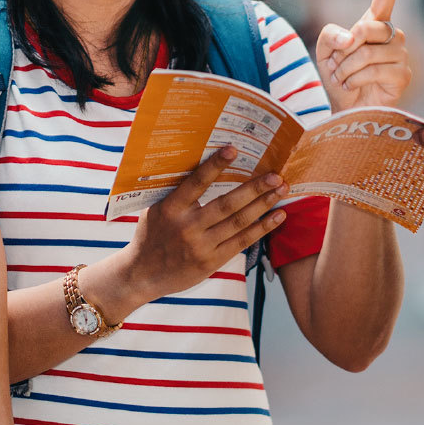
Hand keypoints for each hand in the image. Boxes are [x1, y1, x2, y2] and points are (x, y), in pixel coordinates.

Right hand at [117, 147, 287, 304]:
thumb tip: (201, 164)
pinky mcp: (212, 261)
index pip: (196, 183)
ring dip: (264, 204)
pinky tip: (277, 216)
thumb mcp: (154, 209)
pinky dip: (262, 228)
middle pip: (227, 204)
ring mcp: (201, 246)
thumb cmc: (150, 235)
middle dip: (255, 188)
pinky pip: (242, 242)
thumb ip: (176, 191)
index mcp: (171, 209)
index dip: (214, 166)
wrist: (141, 275)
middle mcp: (187, 227)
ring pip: (239, 222)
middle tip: (275, 175)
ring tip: (282, 190)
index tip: (233, 149)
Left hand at [316, 0, 411, 110]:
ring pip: (370, 52)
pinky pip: (375, 70)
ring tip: (342, 77)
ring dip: (347, 67)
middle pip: (369, 27)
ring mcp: (400, 55)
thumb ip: (330, 35)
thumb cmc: (337, 76)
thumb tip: (351, 37)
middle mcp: (391, 35)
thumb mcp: (323, 52)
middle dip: (346, 47)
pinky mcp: (402, 75)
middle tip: (336, 63)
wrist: (344, 108)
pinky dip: (356, 79)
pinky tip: (352, 86)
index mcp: (374, 24)